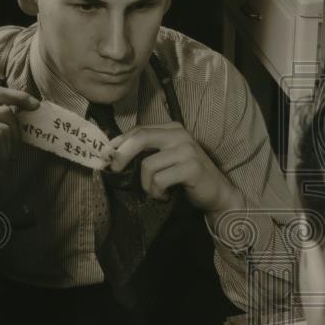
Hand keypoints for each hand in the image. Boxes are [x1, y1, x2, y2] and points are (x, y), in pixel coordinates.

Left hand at [104, 122, 244, 216]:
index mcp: (173, 128)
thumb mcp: (168, 158)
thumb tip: (114, 152)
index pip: (139, 130)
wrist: (217, 193)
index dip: (119, 142)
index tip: (107, 156)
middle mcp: (180, 135)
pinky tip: (165, 196)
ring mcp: (187, 150)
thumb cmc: (188, 177)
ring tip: (155, 192)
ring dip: (146, 184)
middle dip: (122, 155)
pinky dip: (157, 192)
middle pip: (140, 138)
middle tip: (115, 171)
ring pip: (148, 165)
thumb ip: (148, 150)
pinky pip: (160, 179)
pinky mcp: (191, 168)